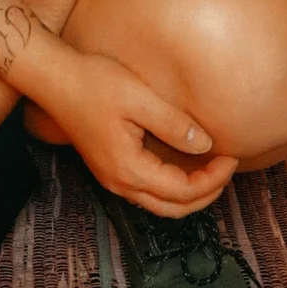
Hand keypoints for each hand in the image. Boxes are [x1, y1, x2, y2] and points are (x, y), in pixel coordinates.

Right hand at [51, 51, 237, 217]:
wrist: (55, 79)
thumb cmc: (93, 83)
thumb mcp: (139, 98)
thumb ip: (173, 124)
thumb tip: (204, 145)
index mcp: (128, 169)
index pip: (182, 191)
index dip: (212, 178)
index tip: (231, 156)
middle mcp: (119, 182)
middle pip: (173, 208)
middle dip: (206, 193)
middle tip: (227, 167)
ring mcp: (112, 177)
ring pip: (160, 203)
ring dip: (189, 193)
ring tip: (211, 168)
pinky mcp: (110, 167)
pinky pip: (147, 190)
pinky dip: (172, 186)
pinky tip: (183, 164)